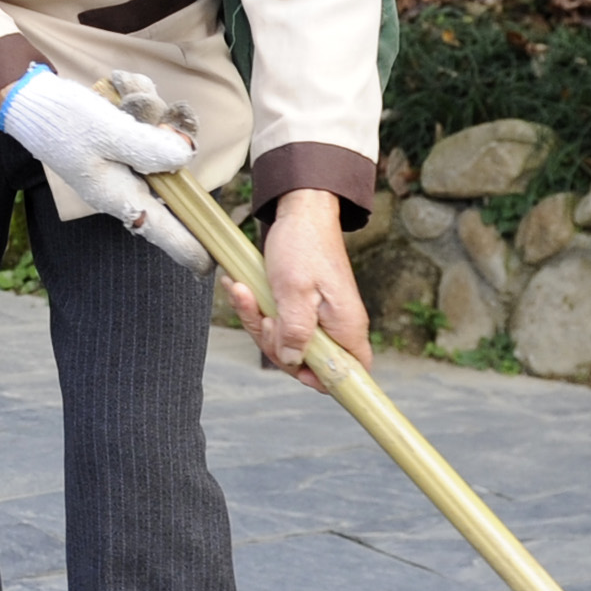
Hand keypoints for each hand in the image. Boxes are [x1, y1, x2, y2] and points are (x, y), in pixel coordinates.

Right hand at [0, 67, 198, 254]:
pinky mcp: (119, 151)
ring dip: (153, 122)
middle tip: (156, 117)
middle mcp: (122, 189)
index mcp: (118, 196)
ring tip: (130, 99)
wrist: (32, 102)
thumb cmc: (65, 122)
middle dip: (170, 148)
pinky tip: (125, 96)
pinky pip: (144, 137)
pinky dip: (142, 113)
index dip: (188, 246)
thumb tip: (185, 157)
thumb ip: (150, 149)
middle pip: (170, 184)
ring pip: (159, 154)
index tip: (211, 266)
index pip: (161, 230)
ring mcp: (121, 171)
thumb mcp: (110, 132)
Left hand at [228, 190, 370, 387]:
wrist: (300, 210)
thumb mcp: (294, 292)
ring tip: (242, 291)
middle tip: (264, 314)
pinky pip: (278, 321)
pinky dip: (256, 307)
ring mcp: (318, 317)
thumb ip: (295, 331)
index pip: (350, 373)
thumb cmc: (302, 246)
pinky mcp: (301, 307)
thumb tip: (292, 360)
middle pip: (305, 360)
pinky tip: (240, 288)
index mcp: (346, 327)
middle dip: (274, 342)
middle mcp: (337, 326)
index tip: (293, 365)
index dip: (321, 379)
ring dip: (258, 319)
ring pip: (285, 341)